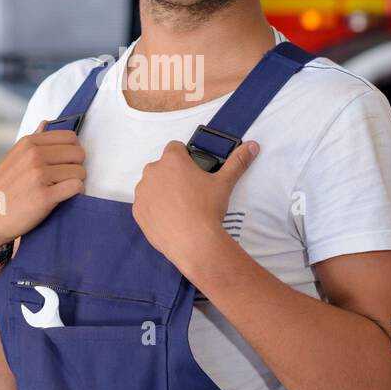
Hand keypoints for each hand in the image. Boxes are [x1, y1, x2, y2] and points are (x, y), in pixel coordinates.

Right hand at [0, 120, 85, 248]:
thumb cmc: (4, 188)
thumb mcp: (14, 158)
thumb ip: (33, 141)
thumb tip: (46, 123)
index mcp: (28, 143)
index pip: (70, 137)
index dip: (72, 151)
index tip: (64, 163)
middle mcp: (34, 155)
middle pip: (78, 154)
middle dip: (76, 166)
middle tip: (64, 178)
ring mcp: (39, 175)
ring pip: (80, 172)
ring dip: (75, 182)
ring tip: (60, 190)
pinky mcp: (44, 196)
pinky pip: (76, 187)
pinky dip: (75, 194)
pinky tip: (63, 198)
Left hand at [132, 138, 258, 273]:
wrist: (193, 243)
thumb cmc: (207, 209)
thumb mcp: (225, 183)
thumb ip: (237, 162)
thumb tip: (252, 146)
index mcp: (172, 160)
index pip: (175, 147)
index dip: (185, 157)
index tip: (193, 170)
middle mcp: (152, 172)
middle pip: (163, 167)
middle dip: (173, 175)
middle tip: (190, 191)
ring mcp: (143, 192)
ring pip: (153, 185)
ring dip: (162, 191)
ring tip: (180, 207)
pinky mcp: (138, 211)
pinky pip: (145, 204)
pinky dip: (155, 208)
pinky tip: (170, 218)